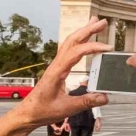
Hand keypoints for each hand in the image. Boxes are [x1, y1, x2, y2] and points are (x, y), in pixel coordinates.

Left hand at [0, 19, 110, 135]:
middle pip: (73, 41)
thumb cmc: (43, 110)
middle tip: (103, 22)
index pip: (77, 52)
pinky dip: (79, 41)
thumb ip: (86, 102)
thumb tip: (105, 96)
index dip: (93, 47)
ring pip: (70, 42)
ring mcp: (57, 65)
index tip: (108, 48)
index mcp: (57, 71)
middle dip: (88, 30)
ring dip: (83, 32)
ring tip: (95, 23)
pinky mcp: (58, 68)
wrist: (28, 113)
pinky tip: (85, 39)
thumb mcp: (66, 108)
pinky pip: (69, 49)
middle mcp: (57, 64)